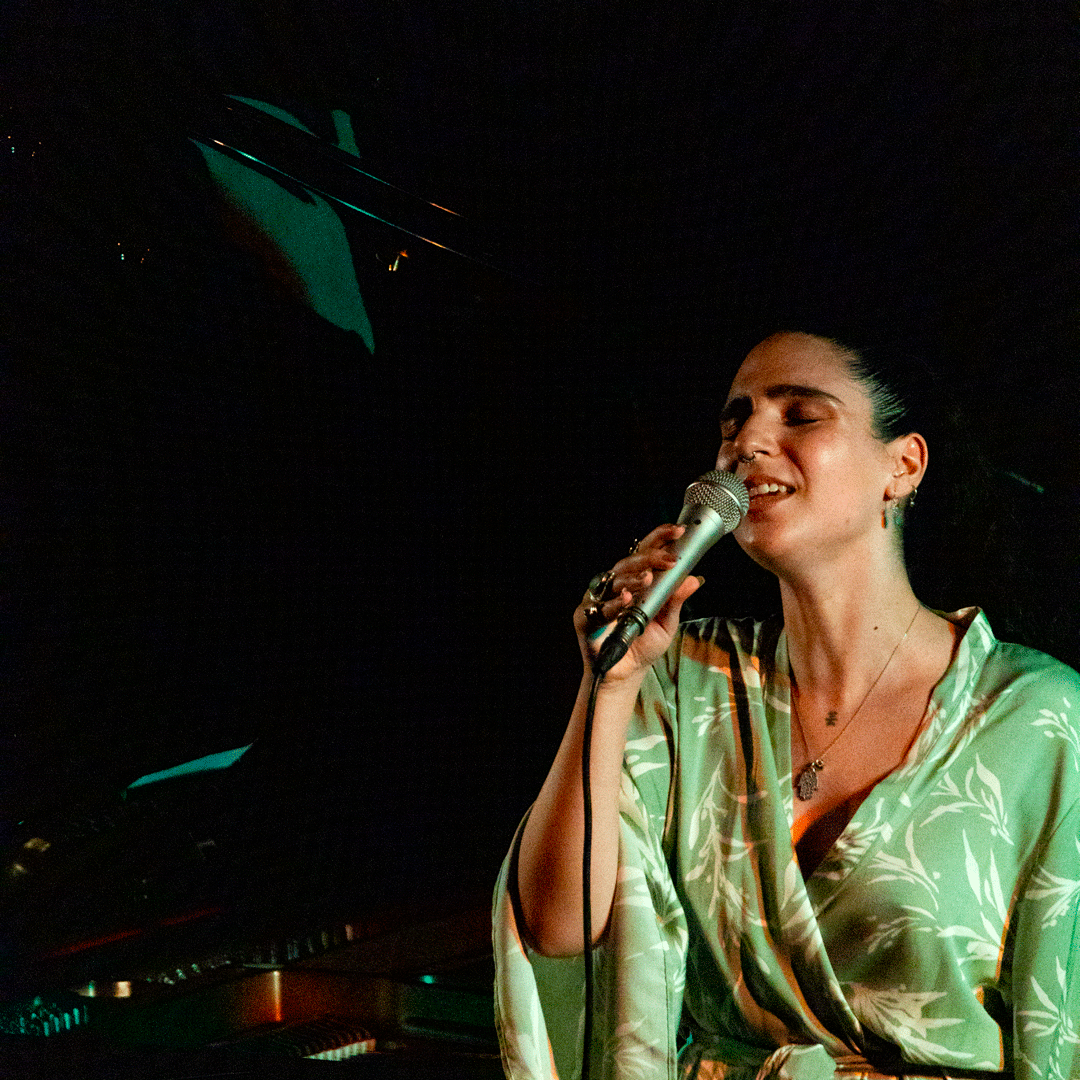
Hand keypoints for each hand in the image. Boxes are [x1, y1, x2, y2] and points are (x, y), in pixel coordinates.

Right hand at [574, 524, 702, 683]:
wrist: (625, 675)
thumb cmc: (643, 645)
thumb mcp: (667, 623)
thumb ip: (676, 600)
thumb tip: (694, 579)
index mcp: (632, 580)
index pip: (644, 552)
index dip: (660, 538)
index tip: (679, 531)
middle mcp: (613, 586)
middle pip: (628, 562)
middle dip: (650, 557)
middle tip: (670, 560)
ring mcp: (597, 600)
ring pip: (613, 580)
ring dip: (633, 578)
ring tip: (649, 579)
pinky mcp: (585, 618)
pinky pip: (599, 608)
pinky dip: (614, 604)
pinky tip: (627, 600)